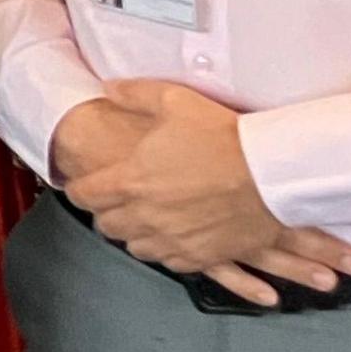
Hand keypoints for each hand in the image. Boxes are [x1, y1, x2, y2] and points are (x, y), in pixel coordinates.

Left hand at [57, 81, 350, 303]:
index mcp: (130, 181)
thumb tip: (108, 88)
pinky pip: (170, 263)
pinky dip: (165, 251)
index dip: (78, 187)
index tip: (82, 183)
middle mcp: (145, 216)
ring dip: (133, 233)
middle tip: (115, 200)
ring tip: (142, 219)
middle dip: (105, 211)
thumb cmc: (224, 137)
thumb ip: (134, 94)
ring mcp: (172, 240)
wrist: (272, 175)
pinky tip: (172, 237)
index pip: (83, 194)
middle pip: (106, 225)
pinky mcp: (201, 257)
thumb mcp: (175, 101)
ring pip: (134, 247)